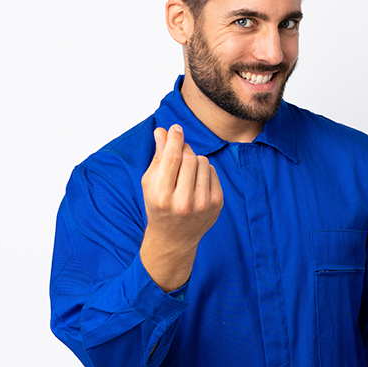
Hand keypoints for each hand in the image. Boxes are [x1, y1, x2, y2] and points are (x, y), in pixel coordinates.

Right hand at [139, 125, 222, 290]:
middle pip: (189, 157)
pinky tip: (195, 182)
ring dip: (194, 160)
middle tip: (178, 151)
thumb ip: (158, 156)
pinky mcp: (217, 204)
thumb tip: (163, 130)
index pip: (172, 158)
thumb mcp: (150, 183)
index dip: (174, 138)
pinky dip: (204, 170)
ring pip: (203, 161)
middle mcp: (183, 202)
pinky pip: (212, 171)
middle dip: (183, 148)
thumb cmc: (158, 206)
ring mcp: (203, 204)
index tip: (175, 128)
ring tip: (185, 172)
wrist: (174, 238)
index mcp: (161, 196)